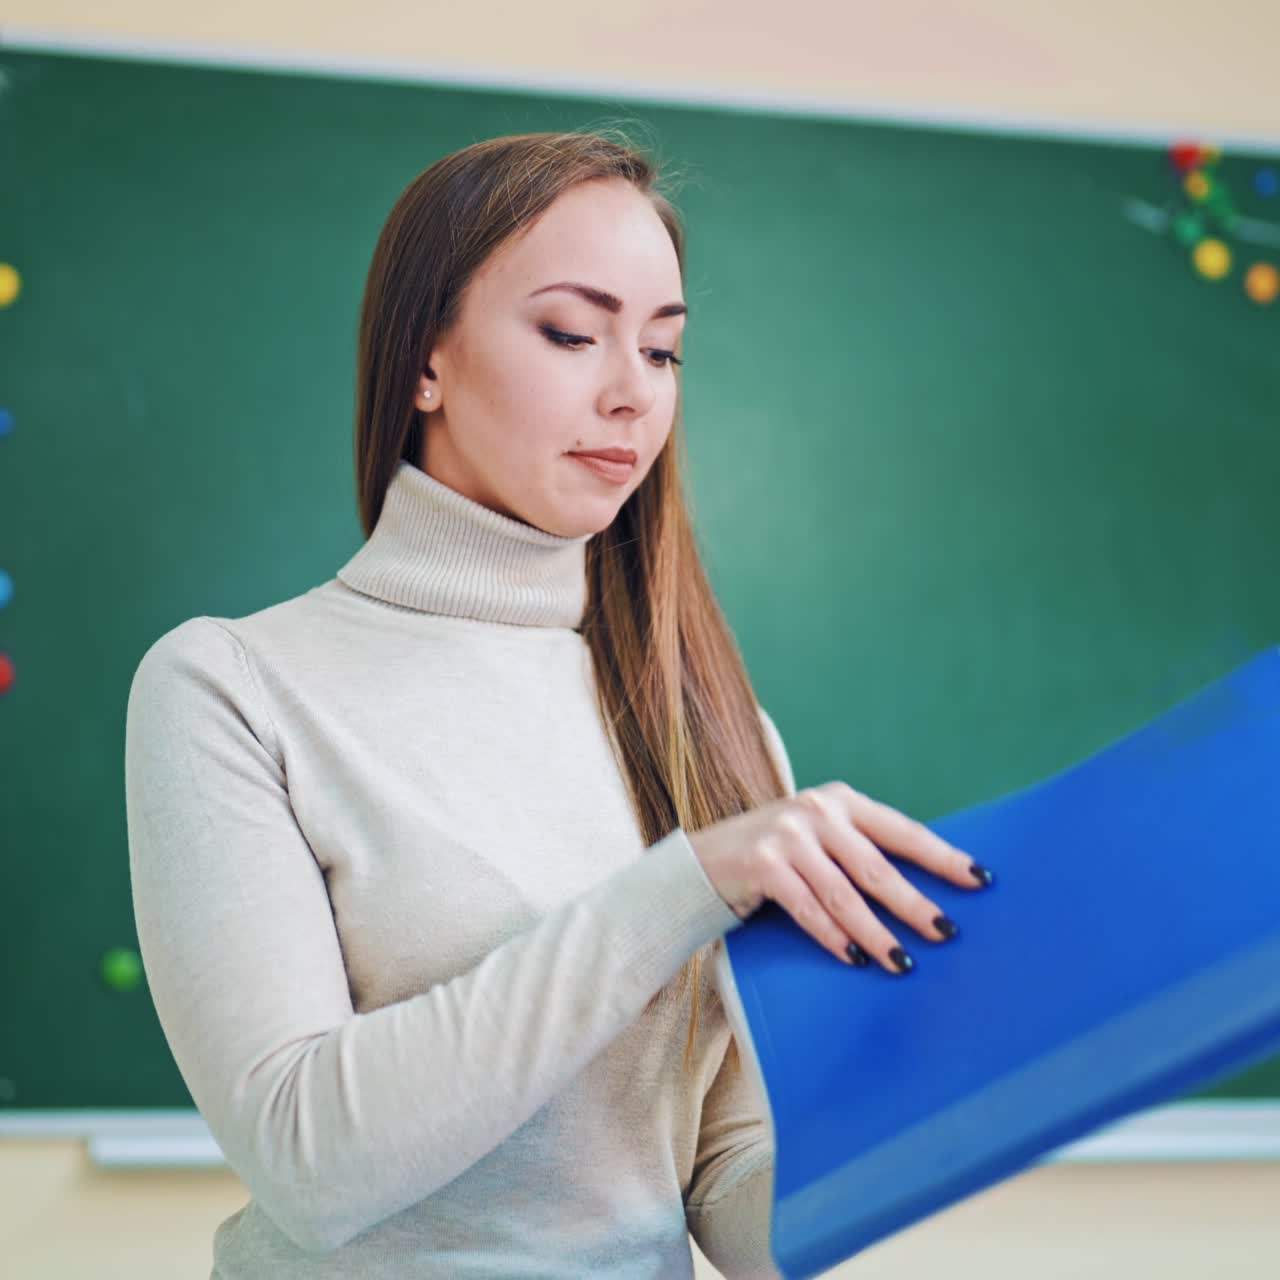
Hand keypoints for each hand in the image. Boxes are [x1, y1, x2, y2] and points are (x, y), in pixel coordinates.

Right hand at [688, 782, 991, 973]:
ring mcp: (787, 836)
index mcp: (840, 800)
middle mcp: (816, 811)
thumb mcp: (819, 838)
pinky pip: (808, 909)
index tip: (980, 879)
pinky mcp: (763, 864)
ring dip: (877, 932)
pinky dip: (834, 937)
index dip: (942, 857)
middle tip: (945, 933)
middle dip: (914, 905)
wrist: (704, 860)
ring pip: (844, 895)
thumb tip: (924, 891)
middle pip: (877, 868)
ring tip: (903, 962)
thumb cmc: (776, 854)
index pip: (902, 831)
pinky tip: (855, 958)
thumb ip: (858, 850)